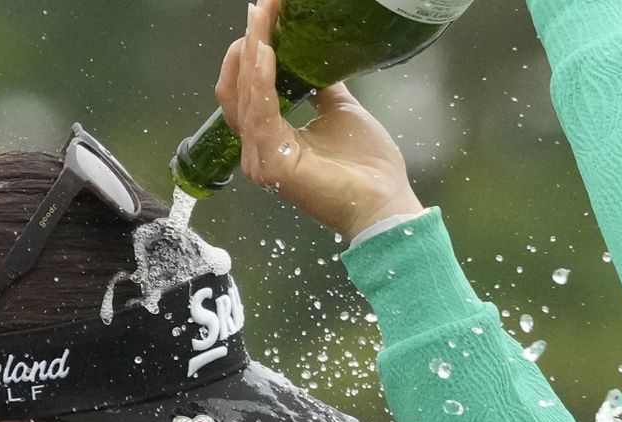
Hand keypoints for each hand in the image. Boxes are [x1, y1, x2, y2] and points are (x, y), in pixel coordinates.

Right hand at [220, 0, 424, 241]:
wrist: (384, 201)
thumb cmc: (365, 166)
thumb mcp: (339, 110)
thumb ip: (319, 86)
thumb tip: (312, 55)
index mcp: (269, 139)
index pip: (245, 90)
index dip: (250, 53)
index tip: (263, 16)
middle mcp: (258, 150)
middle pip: (237, 89)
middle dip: (247, 45)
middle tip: (260, 9)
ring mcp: (262, 159)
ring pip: (245, 96)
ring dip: (253, 54)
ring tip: (262, 21)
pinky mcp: (275, 164)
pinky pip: (262, 114)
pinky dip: (263, 80)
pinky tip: (268, 52)